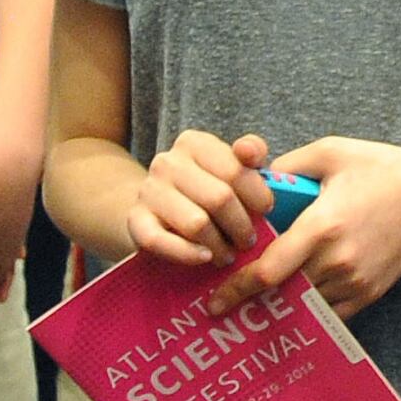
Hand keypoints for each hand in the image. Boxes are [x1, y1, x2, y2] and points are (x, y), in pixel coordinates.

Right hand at [124, 130, 269, 267]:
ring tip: (228, 255)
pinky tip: (204, 258)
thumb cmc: (204, 191)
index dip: (258, 196)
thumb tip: (250, 152)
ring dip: (220, 246)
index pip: (236, 169)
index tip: (265, 211)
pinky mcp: (135, 221)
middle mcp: (168, 162)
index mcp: (194, 143)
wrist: (154, 210)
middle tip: (248, 241)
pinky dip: (188, 255)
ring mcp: (148, 191)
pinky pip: (162, 243)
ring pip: (197, 224)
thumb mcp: (229, 167)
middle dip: (242, 226)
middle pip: (220, 199)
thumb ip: (250, 154)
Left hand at [210, 136, 400, 318]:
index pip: (269, 270)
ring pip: (303, 305)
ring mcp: (354, 281)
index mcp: (322, 226)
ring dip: (278, 305)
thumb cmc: (382, 168)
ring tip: (253, 305)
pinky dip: (307, 310)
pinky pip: (327, 313)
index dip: (238, 289)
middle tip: (223, 305)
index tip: (214, 302)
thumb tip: (255, 178)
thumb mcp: (331, 152)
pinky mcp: (368, 294)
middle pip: (281, 293)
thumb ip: (289, 166)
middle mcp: (336, 260)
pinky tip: (290, 304)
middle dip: (252, 299)